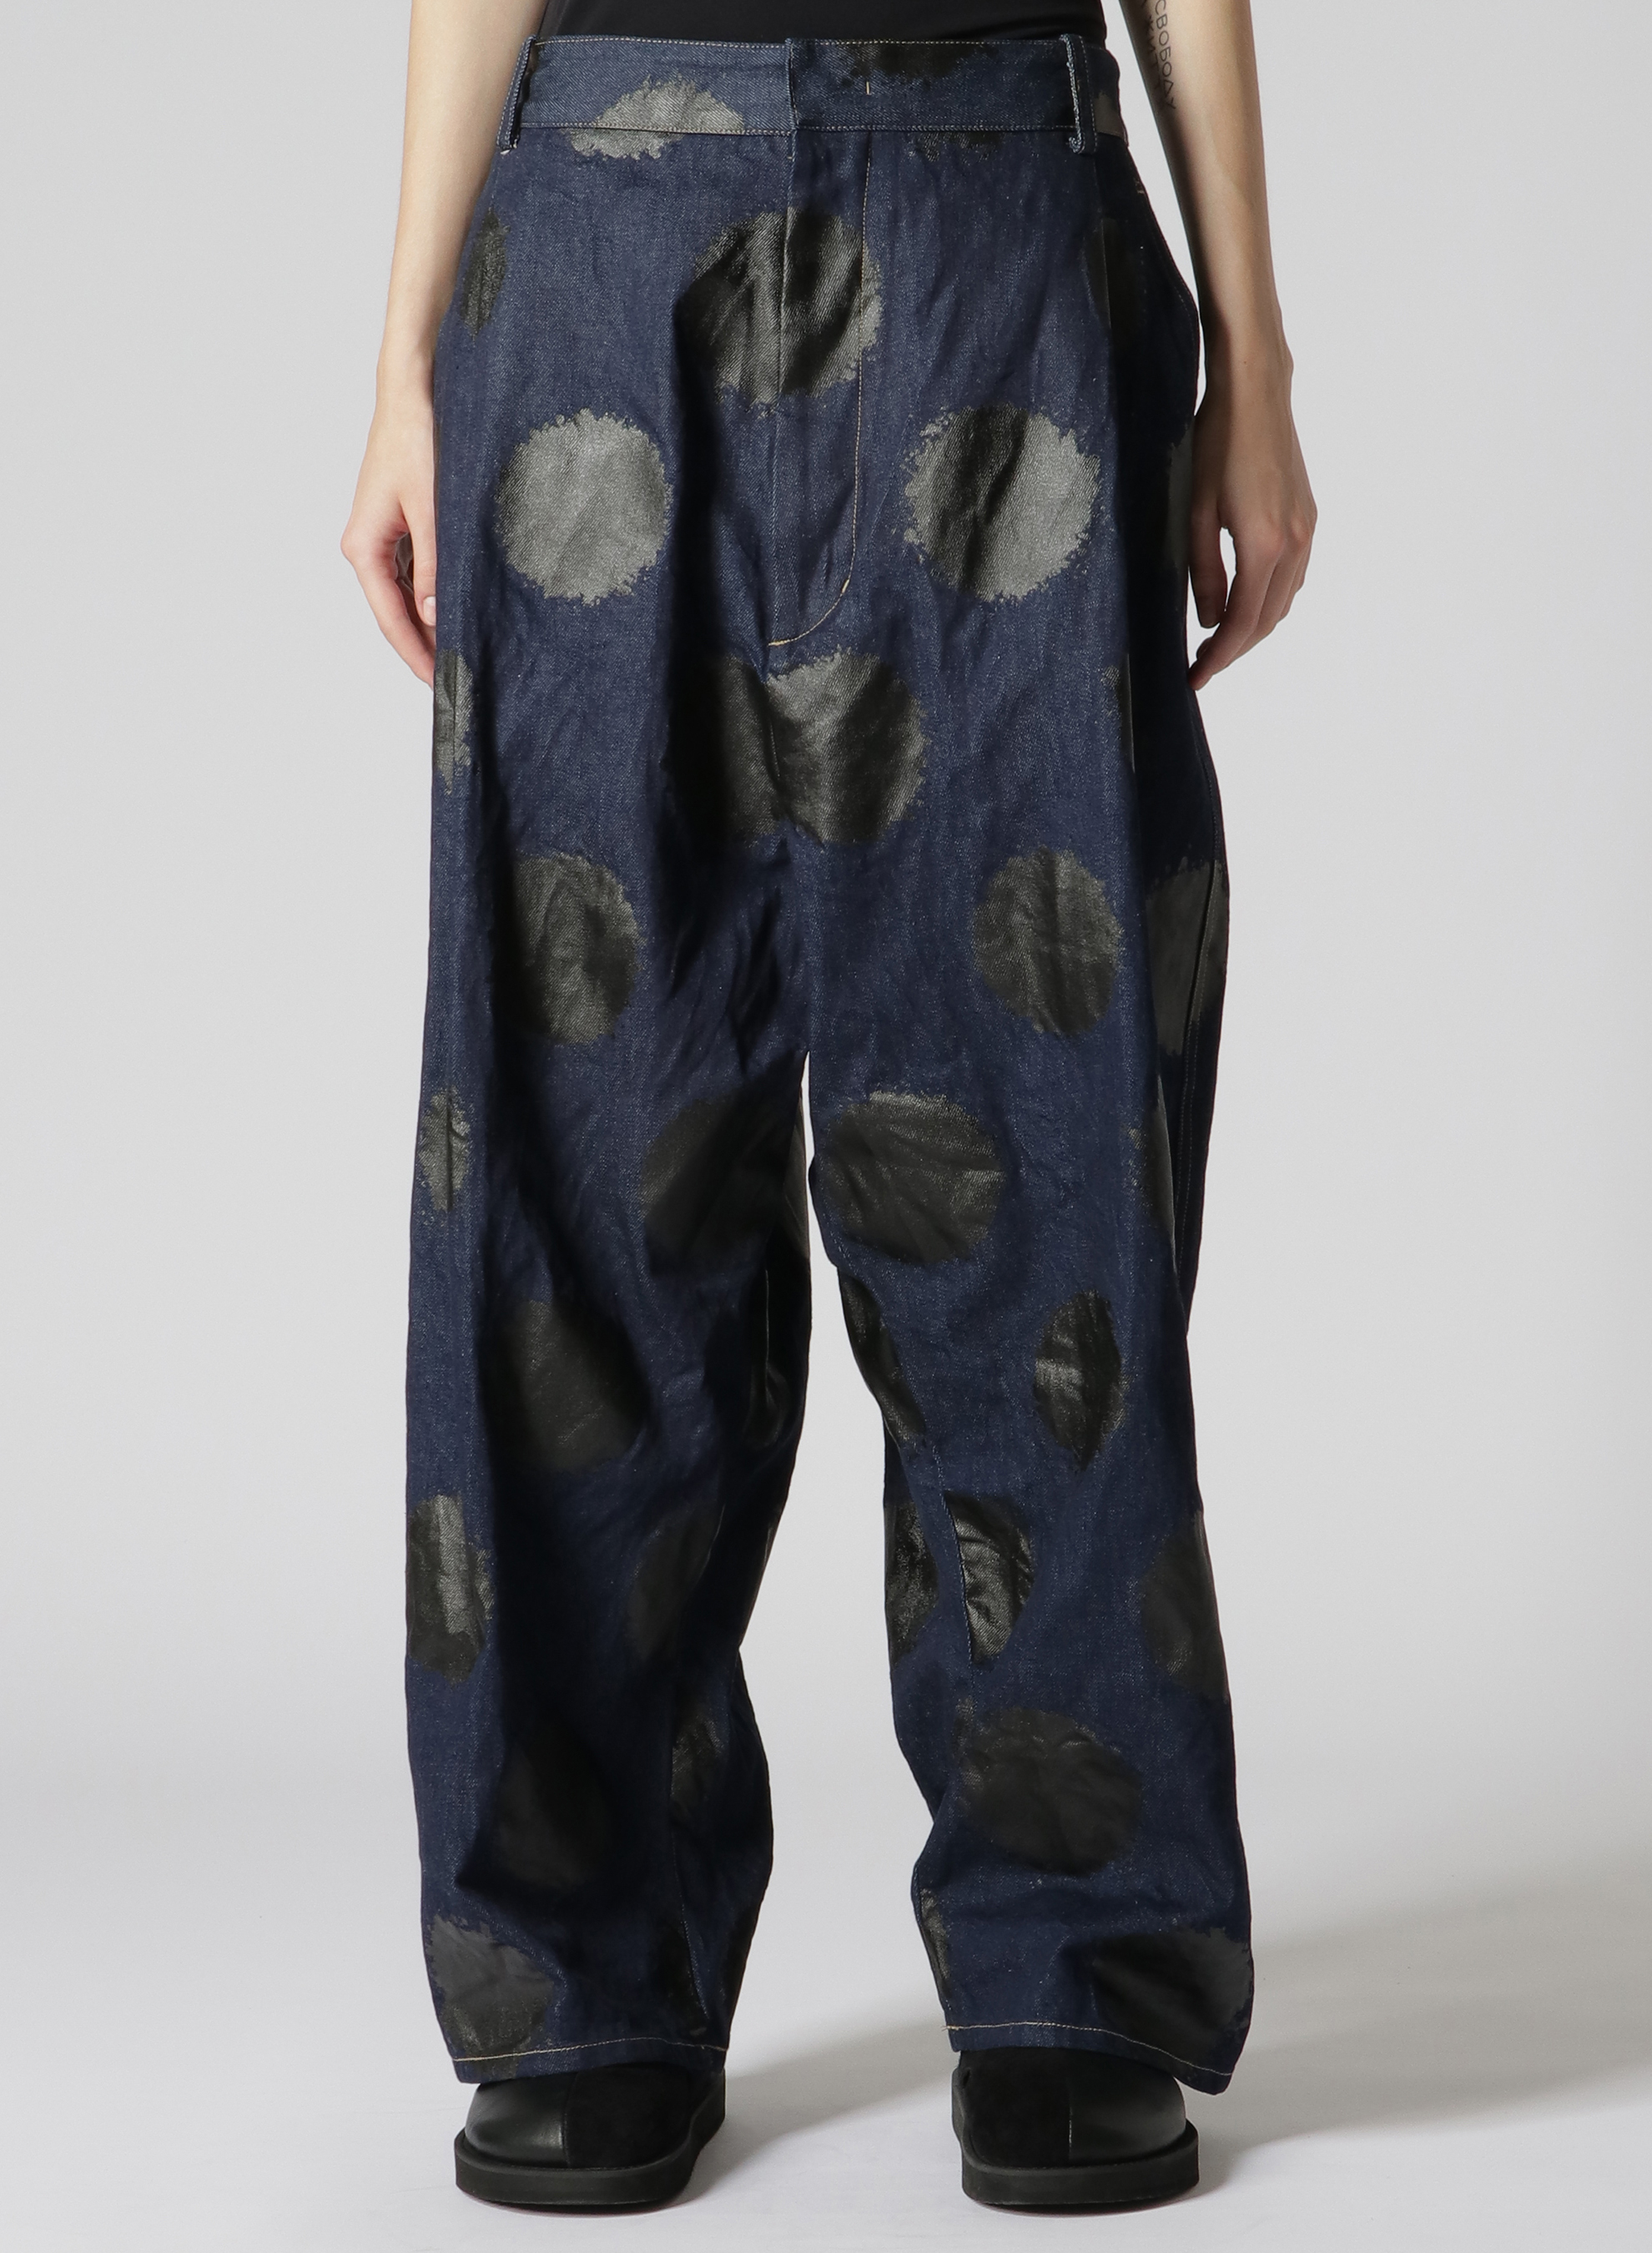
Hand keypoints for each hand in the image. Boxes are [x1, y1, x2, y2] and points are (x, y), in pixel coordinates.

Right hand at [341, 378, 438, 685]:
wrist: (414, 393)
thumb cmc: (418, 441)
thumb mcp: (432, 510)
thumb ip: (434, 568)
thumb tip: (434, 617)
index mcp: (364, 548)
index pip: (390, 618)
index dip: (416, 654)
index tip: (441, 684)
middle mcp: (366, 547)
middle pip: (395, 612)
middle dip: (424, 645)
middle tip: (458, 679)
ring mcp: (381, 538)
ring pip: (406, 596)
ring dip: (430, 623)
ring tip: (462, 653)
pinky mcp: (398, 527)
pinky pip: (413, 575)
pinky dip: (433, 596)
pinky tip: (456, 611)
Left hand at [1186, 349, 1315, 690]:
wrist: (1256, 393)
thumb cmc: (1218, 443)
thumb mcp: (1196, 511)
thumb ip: (1204, 572)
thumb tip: (1208, 620)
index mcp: (1264, 545)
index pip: (1241, 623)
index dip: (1218, 658)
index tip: (1195, 678)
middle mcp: (1294, 544)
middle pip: (1267, 621)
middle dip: (1234, 650)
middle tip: (1201, 666)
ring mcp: (1307, 531)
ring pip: (1284, 602)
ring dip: (1253, 628)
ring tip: (1219, 641)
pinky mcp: (1308, 518)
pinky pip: (1294, 578)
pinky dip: (1271, 601)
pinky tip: (1247, 602)